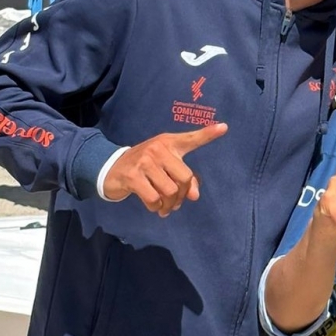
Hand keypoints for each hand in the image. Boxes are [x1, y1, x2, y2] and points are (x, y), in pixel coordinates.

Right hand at [102, 122, 226, 216]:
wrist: (111, 168)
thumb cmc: (144, 167)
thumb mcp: (165, 167)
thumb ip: (184, 179)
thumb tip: (194, 196)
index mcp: (169, 143)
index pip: (191, 139)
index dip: (208, 134)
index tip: (224, 128)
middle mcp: (158, 149)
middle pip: (184, 178)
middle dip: (182, 196)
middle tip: (175, 202)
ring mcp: (144, 162)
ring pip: (169, 191)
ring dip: (169, 205)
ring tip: (165, 207)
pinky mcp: (133, 176)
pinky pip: (154, 199)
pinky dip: (156, 208)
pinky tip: (154, 207)